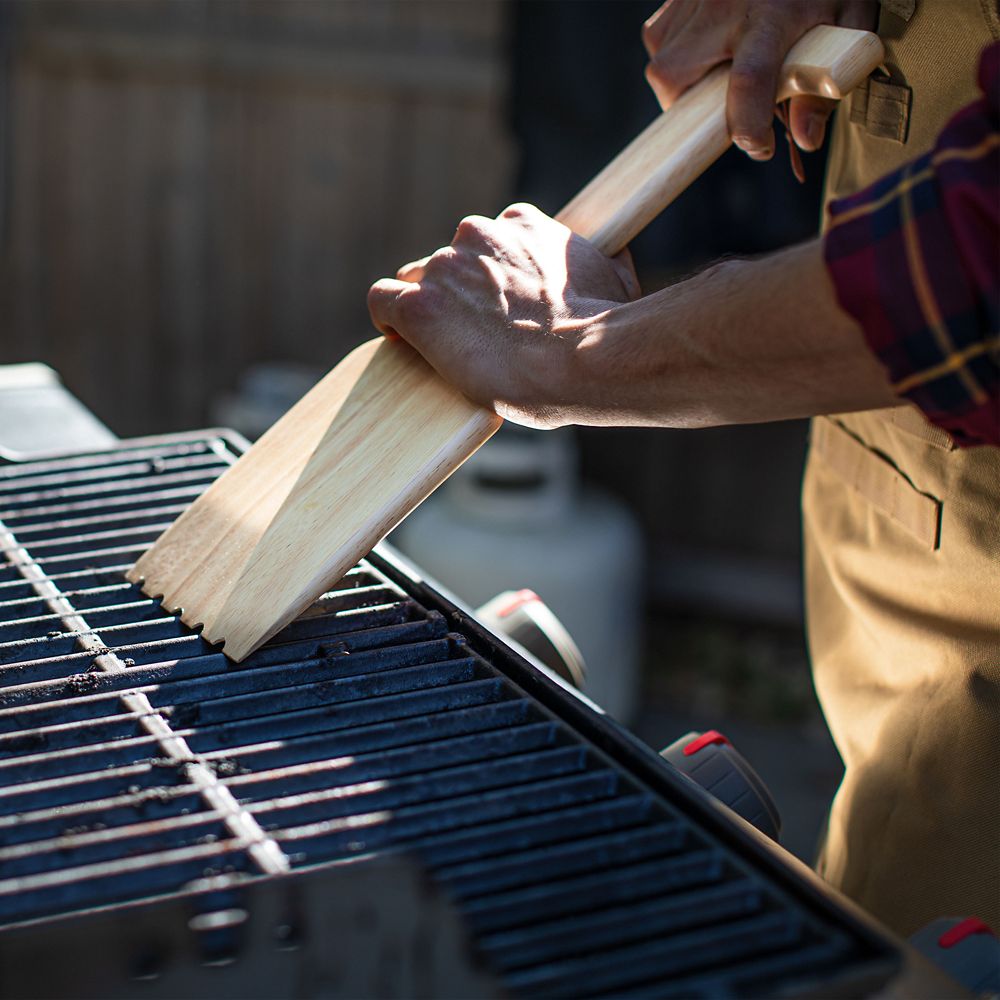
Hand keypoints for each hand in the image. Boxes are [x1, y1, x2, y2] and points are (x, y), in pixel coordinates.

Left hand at [367, 203, 639, 428]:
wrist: (587, 361)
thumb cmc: (606, 331)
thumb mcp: (614, 279)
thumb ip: (599, 262)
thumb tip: (611, 259)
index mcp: (521, 224)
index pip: (488, 241)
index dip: (487, 277)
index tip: (495, 305)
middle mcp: (478, 235)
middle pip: (448, 261)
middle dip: (457, 294)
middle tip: (474, 333)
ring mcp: (444, 269)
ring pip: (416, 282)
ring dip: (429, 310)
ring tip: (448, 347)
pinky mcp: (419, 307)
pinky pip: (383, 300)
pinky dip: (388, 319)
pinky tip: (399, 338)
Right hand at [643, 0, 876, 158]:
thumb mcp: (847, 24)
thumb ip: (827, 85)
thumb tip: (805, 139)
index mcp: (772, 13)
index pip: (748, 81)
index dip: (748, 126)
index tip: (760, 145)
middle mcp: (722, 5)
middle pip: (675, 80)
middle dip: (692, 114)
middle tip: (725, 113)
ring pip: (661, 67)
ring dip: (685, 86)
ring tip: (721, 75)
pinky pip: (659, 41)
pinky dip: (677, 57)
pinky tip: (708, 49)